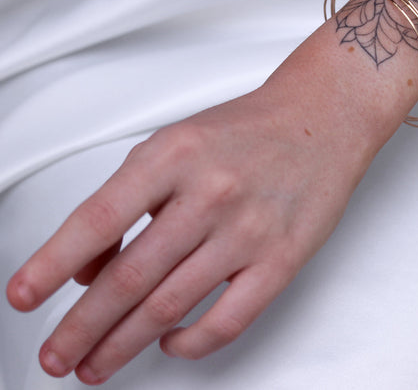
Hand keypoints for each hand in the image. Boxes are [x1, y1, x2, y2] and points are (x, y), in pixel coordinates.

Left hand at [6, 76, 372, 384]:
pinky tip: (168, 344)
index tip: (26, 296)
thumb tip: (93, 263)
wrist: (319, 121)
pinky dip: (189, 342)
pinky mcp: (281, 259)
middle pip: (129, 277)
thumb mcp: (176, 143)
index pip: (98, 220)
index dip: (52, 264)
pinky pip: (227, 319)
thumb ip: (131, 198)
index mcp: (174, 156)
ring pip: (169, 305)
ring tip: (95, 364)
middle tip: (56, 354)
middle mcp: (209, 194)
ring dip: (123, 343)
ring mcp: (247, 230)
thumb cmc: (247, 129)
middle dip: (81, 326)